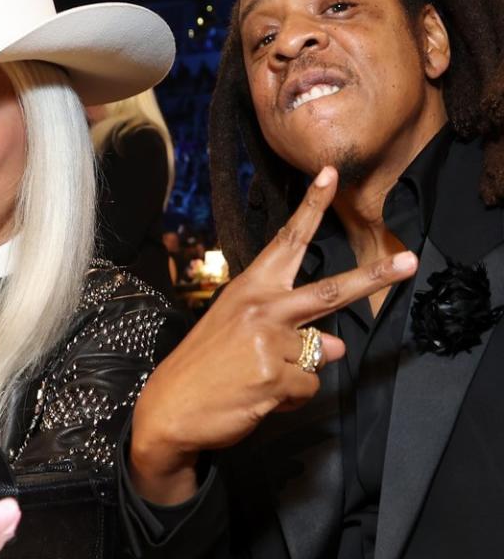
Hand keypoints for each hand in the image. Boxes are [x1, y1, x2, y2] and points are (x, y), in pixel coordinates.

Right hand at [129, 166, 417, 503]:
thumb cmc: (204, 365)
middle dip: (374, 277)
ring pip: (320, 355)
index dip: (310, 207)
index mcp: (250, 288)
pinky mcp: (276, 377)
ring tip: (258, 378)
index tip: (329, 173)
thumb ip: (290, 330)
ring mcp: (270, 342)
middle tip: (409, 261)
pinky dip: (291, 397)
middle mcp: (262, 308)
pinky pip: (309, 387)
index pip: (286, 241)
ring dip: (298, 372)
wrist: (171, 406)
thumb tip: (336, 346)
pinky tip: (259, 395)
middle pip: (330, 291)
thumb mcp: (240, 333)